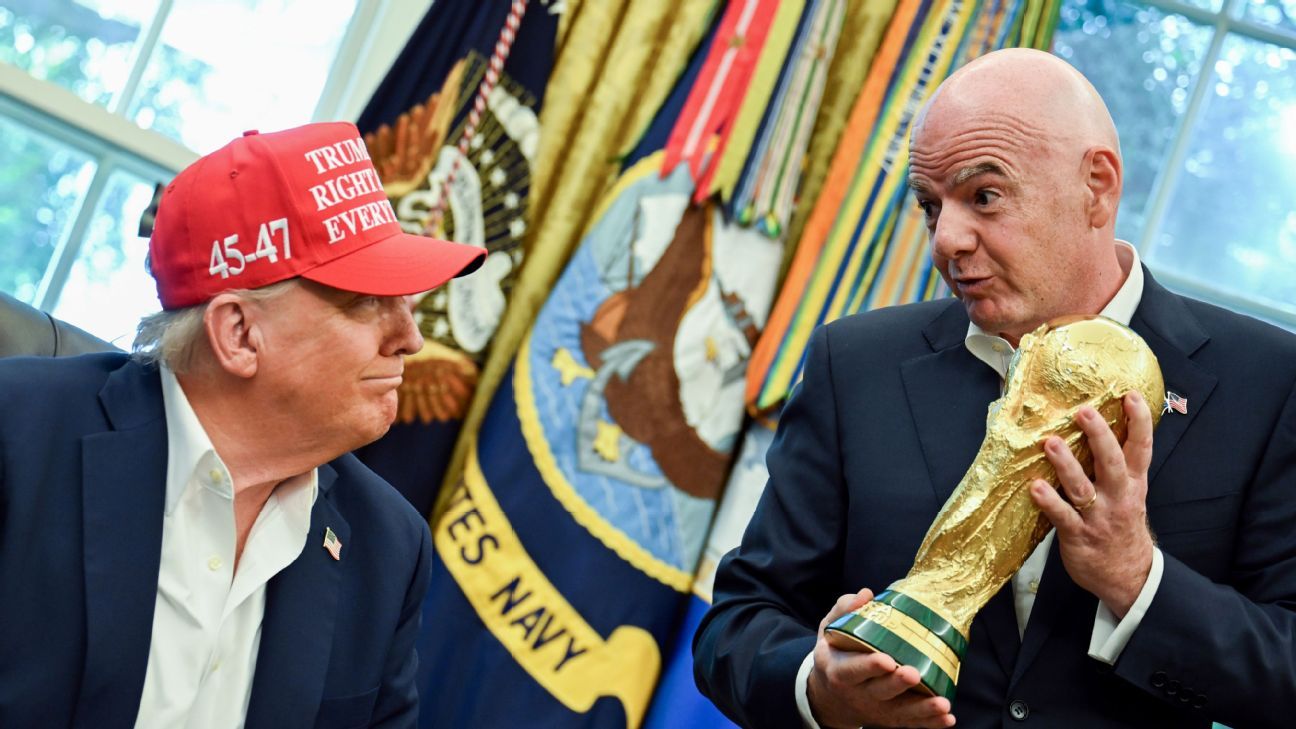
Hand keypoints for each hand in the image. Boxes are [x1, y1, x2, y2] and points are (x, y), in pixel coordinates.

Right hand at [807, 589, 955, 728]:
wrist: (830, 696)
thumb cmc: (835, 654)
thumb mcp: (830, 631)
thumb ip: (844, 610)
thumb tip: (866, 594)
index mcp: (839, 671)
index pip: (853, 669)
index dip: (869, 666)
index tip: (886, 660)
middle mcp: (858, 694)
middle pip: (879, 691)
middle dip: (898, 684)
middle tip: (914, 673)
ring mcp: (876, 709)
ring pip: (900, 712)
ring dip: (922, 709)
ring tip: (942, 704)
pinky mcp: (890, 719)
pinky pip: (911, 722)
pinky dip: (930, 722)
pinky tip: (948, 718)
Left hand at [1030, 391, 1155, 616]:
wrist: (1129, 577)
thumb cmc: (1122, 526)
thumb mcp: (1131, 494)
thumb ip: (1118, 465)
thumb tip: (1099, 426)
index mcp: (1133, 483)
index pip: (1141, 448)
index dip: (1138, 421)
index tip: (1130, 396)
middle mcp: (1119, 497)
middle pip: (1112, 462)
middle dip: (1099, 436)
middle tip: (1084, 412)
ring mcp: (1098, 517)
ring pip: (1083, 487)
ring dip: (1067, 465)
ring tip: (1052, 444)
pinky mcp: (1078, 536)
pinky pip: (1062, 516)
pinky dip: (1049, 502)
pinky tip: (1036, 488)